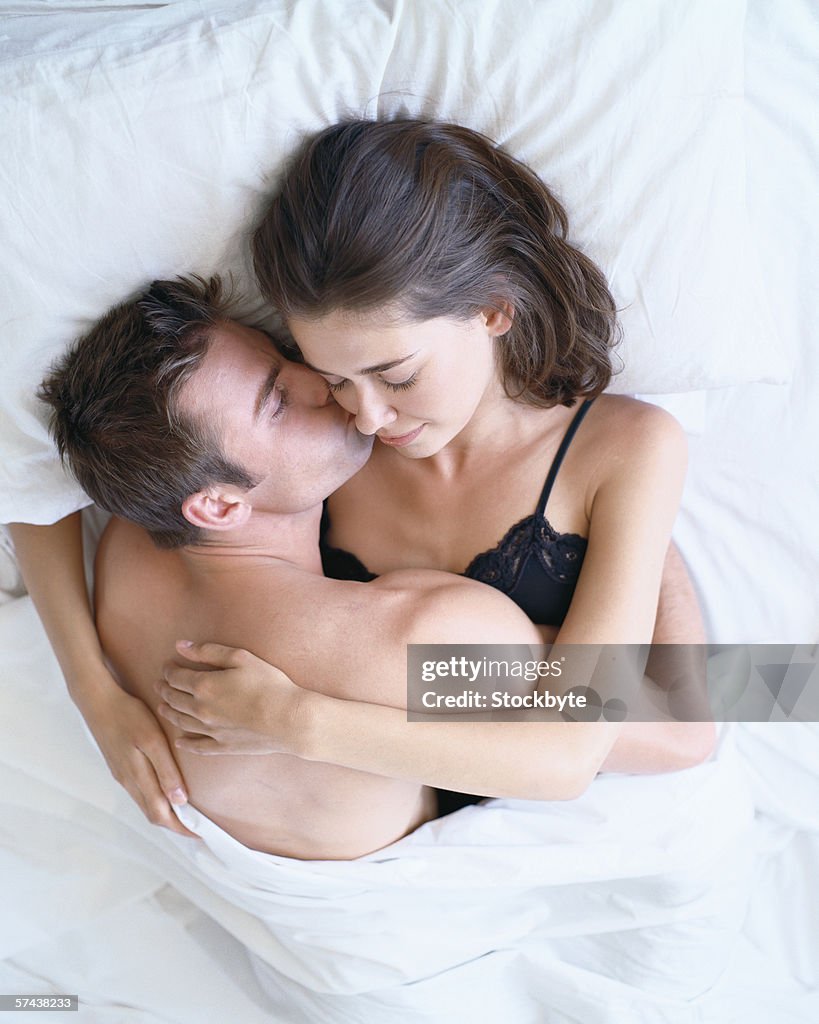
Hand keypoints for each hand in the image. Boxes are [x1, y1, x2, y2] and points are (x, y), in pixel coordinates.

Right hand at [79, 680, 198, 838]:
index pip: (161, 815)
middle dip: (176, 825)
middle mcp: (128, 782)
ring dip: (166, 813)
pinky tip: (166, 791)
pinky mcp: (119, 767)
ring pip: (146, 804)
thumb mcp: (152, 740)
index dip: (181, 828)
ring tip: (187, 813)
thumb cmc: (128, 716)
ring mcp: (122, 775)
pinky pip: (140, 792)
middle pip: (153, 814)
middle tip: (199, 826)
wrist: (97, 702)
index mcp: (137, 778)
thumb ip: (165, 770)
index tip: (201, 833)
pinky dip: (156, 799)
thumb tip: (180, 801)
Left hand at [157, 641, 307, 755]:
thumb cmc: (269, 684)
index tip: (167, 666)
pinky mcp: (222, 745)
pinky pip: (197, 746)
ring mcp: (211, 730)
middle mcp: (201, 710)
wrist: (289, 719)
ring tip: (163, 707)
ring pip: (181, 721)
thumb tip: (180, 646)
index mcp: (204, 686)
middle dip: (164, 690)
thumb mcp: (241, 658)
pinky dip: (185, 743)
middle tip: (159, 685)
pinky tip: (180, 741)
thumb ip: (208, 651)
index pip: (176, 676)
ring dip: (169, 713)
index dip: (169, 670)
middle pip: (174, 699)